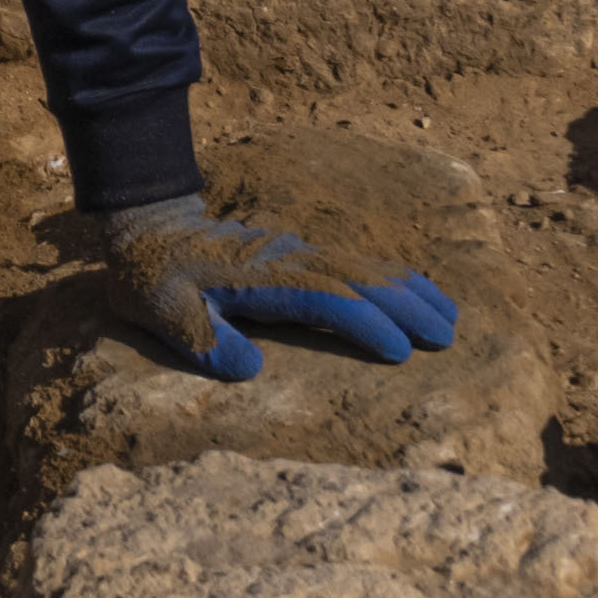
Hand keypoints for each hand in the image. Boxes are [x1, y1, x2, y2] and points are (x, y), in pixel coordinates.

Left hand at [71, 193, 455, 382]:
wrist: (148, 228)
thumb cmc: (152, 279)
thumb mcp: (162, 314)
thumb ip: (204, 340)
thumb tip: (250, 369)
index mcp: (259, 279)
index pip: (323, 299)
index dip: (363, 324)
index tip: (399, 351)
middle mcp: (288, 259)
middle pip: (359, 280)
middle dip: (406, 308)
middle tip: (447, 338)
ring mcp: (297, 251)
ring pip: (364, 267)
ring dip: (409, 290)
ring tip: (449, 317)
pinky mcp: (299, 252)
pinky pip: (355, 262)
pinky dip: (392, 276)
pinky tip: (416, 290)